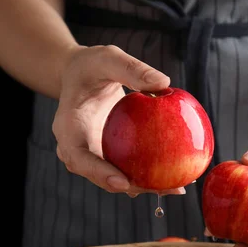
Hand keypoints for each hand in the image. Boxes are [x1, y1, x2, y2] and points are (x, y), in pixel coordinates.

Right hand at [53, 45, 185, 195]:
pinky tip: (177, 176)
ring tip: (177, 188)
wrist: (81, 75)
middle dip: (132, 187)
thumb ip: (132, 68)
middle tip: (164, 188)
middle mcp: (78, 149)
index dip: (99, 173)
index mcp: (69, 128)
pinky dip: (149, 175)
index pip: (78, 158)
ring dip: (146, 186)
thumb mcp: (108, 58)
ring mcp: (93, 156)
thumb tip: (163, 83)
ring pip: (117, 179)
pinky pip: (128, 169)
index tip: (123, 182)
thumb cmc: (91, 65)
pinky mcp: (109, 157)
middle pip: (101, 177)